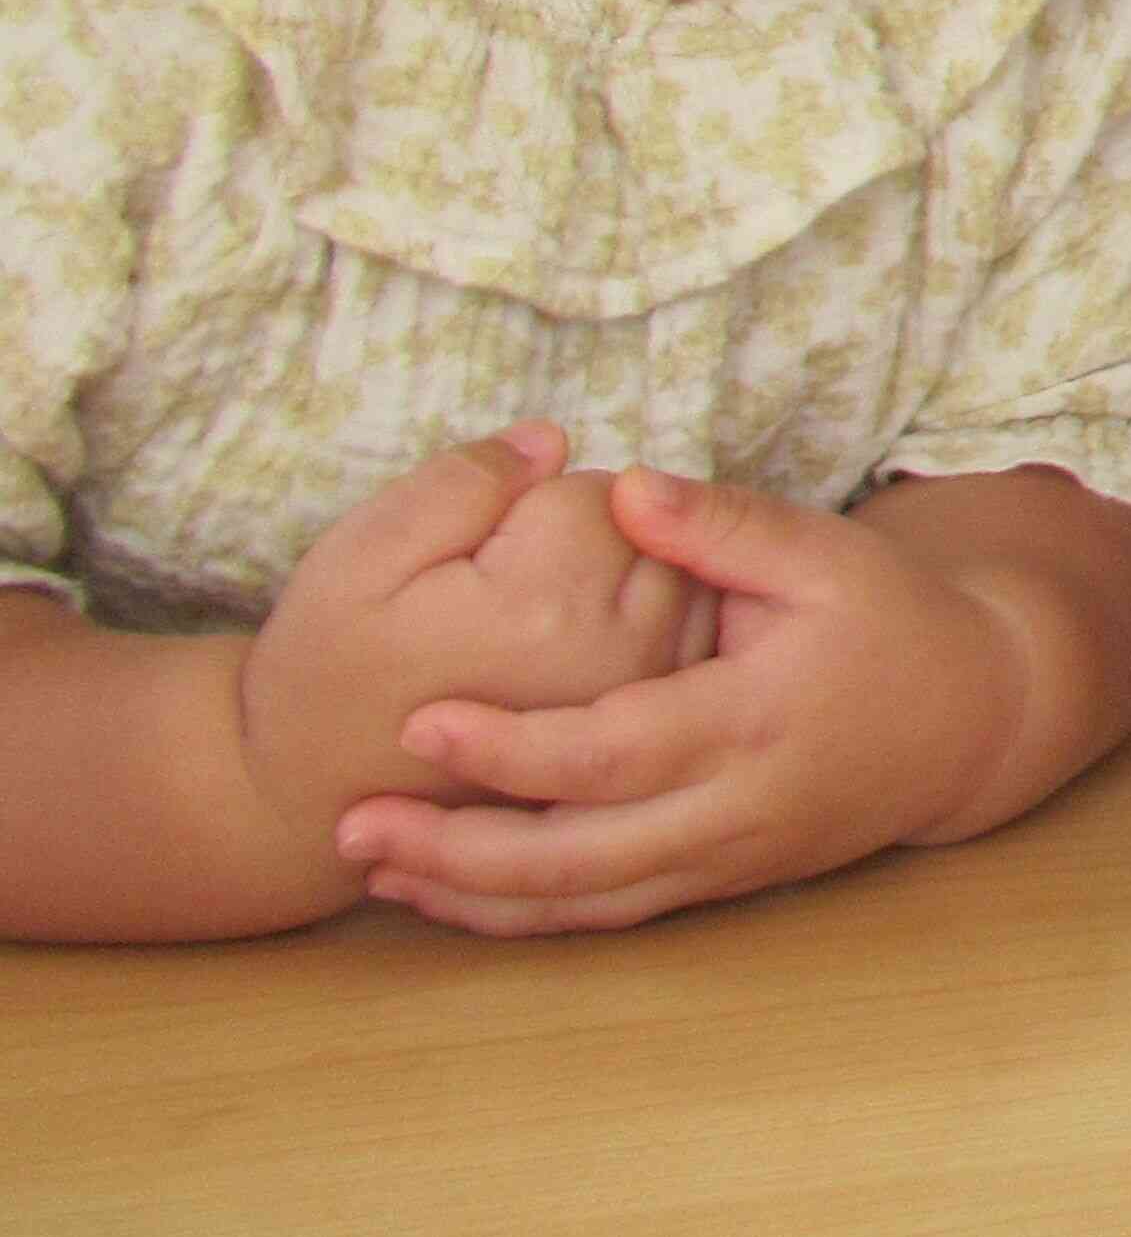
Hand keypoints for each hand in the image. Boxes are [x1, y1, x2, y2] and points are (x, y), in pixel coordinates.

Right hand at [236, 425, 705, 848]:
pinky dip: (651, 623)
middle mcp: (617, 652)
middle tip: (501, 602)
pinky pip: (693, 629)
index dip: (523, 507)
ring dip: (625, 579)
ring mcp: (647, 698)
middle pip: (648, 527)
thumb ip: (461, 482)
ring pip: (680, 573)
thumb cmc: (335, 664)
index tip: (468, 565)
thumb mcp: (360, 555)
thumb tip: (553, 440)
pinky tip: (580, 655)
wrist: (330, 796)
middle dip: (585, 538)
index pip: (590, 489)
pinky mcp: (658, 728)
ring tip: (536, 632)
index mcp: (543, 605)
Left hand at [332, 471, 1031, 932]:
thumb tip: (621, 487)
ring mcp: (729, 857)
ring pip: (586, 905)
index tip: (419, 724)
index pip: (613, 752)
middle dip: (457, 850)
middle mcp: (736, 807)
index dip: (511, 747)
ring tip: (372, 871)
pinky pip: (610, 915)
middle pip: (578, 857)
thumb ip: (723, 524)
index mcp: (754, 719)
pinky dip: (522, 916)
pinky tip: (449, 896)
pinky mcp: (724, 882)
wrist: (974, 720)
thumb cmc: (892, 622)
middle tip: (351, 825)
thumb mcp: (827, 553)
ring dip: (474, 898)